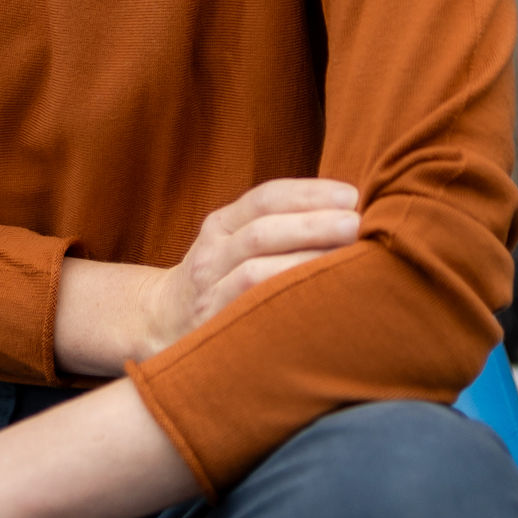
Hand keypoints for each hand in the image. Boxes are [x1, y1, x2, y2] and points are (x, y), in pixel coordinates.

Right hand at [135, 177, 359, 357]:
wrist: (161, 323)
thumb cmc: (221, 280)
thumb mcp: (236, 244)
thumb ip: (278, 227)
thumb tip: (349, 213)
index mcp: (221, 224)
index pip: (265, 197)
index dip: (308, 192)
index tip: (351, 195)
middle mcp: (210, 252)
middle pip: (261, 229)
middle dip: (312, 223)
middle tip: (355, 223)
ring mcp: (207, 291)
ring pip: (254, 269)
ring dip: (303, 260)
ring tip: (345, 256)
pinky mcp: (210, 325)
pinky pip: (247, 307)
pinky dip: (283, 296)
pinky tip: (317, 296)